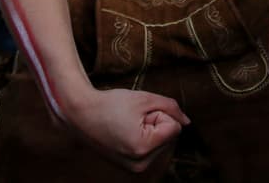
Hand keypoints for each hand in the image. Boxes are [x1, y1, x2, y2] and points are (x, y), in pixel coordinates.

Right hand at [63, 87, 188, 172]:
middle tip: (131, 118)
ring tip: (127, 125)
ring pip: (161, 143)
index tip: (138, 113)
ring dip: (150, 130)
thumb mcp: (144, 99)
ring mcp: (135, 168)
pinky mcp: (131, 168)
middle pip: (169, 137)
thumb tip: (187, 122)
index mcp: (143, 148)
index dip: (159, 113)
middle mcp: (140, 164)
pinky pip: (151, 149)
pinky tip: (126, 133)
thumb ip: (171, 107)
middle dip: (155, 123)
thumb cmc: (111, 104)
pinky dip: (144, 138)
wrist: (81, 115)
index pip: (174, 127)